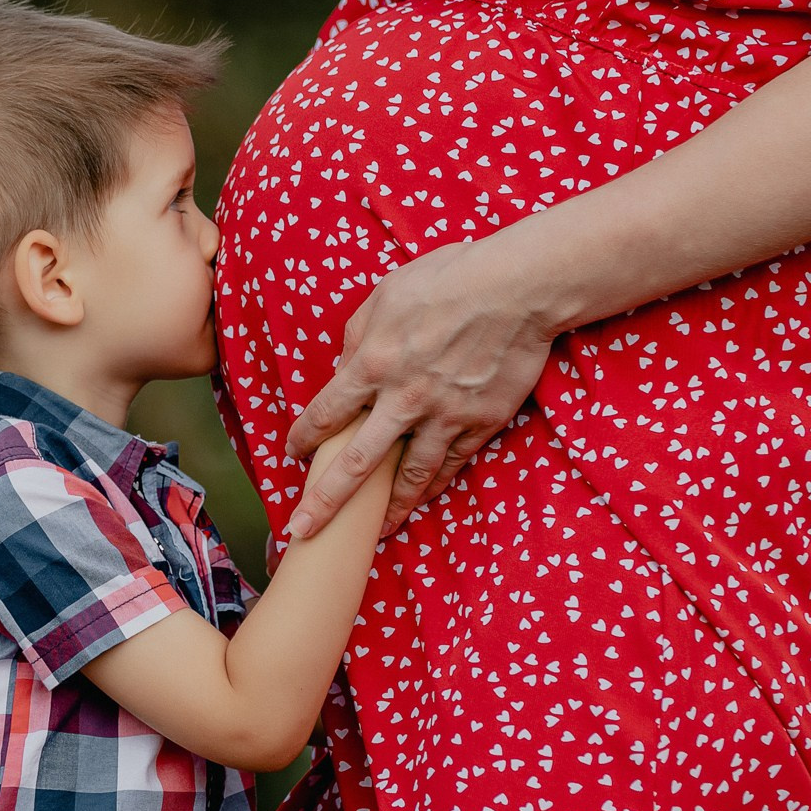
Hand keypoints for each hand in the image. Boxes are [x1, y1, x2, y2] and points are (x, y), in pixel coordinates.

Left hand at [284, 237, 555, 538]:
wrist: (518, 287)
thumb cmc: (449, 279)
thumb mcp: (387, 294)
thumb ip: (358, 334)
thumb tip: (343, 366)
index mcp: (372, 363)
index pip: (326, 413)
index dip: (304, 438)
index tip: (292, 454)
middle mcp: (403, 398)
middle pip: (356, 463)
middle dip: (326, 502)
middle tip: (305, 530)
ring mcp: (444, 415)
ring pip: (411, 475)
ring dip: (390, 507)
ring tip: (376, 532)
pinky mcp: (480, 422)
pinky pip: (452, 463)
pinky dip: (435, 485)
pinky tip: (423, 499)